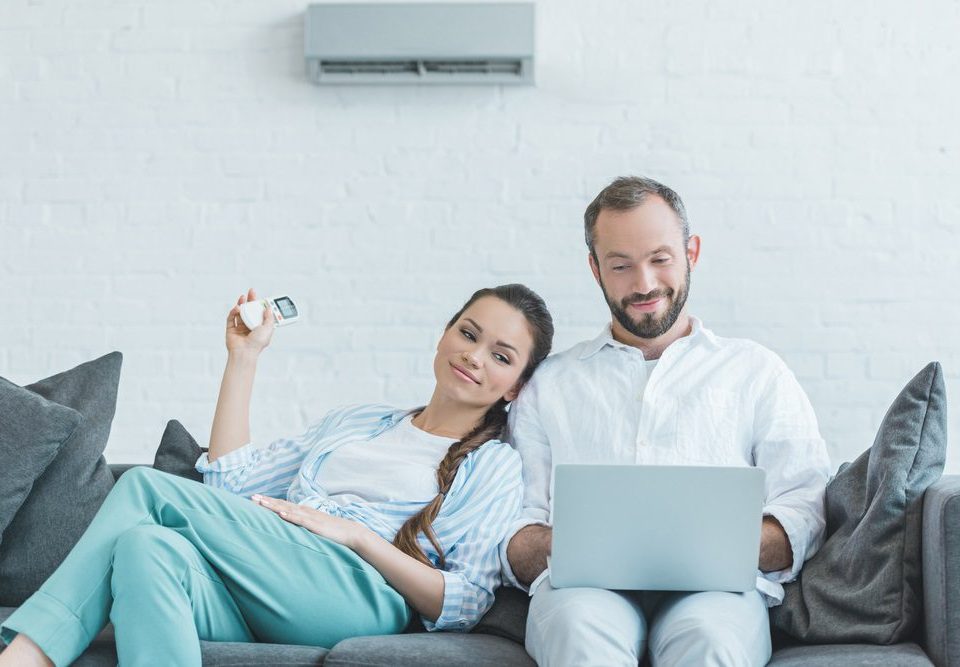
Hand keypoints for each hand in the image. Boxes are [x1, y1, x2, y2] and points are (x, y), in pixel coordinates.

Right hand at [226, 288, 274, 355]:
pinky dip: (234, 312)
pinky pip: (231, 318)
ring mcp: (240, 328)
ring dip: (241, 304)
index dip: (261, 306)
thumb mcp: (268, 328)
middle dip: (250, 301)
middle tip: (251, 292)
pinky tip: (237, 308)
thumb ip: (269, 317)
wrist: (245, 351)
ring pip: (240, 313)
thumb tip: (269, 308)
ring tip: (243, 297)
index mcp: (260, 328)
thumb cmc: (257, 343)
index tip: (262, 298)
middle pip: (250, 311)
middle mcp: (250, 327)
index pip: (261, 314)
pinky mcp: (231, 329)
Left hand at [251, 494, 368, 549]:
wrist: (351, 532)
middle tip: (251, 497)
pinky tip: (280, 513)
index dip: (269, 502)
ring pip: (288, 509)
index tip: (256, 499)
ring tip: (260, 502)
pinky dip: (290, 515)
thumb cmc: (333, 532)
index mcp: (304, 512)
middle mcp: (305, 511)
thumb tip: (292, 529)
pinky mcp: (315, 525)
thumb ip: (303, 526)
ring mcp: (310, 517)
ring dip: (274, 506)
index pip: (283, 505)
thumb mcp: (315, 527)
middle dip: (266, 501)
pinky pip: (300, 520)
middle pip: (282, 504)